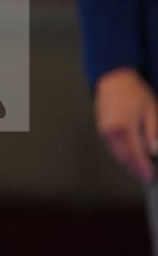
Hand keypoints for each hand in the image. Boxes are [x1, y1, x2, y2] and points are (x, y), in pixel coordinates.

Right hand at [95, 67, 157, 181]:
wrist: (114, 78)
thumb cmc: (134, 92)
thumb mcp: (151, 110)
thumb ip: (153, 132)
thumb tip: (154, 151)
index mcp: (124, 128)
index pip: (136, 154)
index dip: (144, 168)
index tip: (150, 176)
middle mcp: (111, 132)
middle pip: (124, 158)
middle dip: (136, 169)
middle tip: (146, 176)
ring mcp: (104, 131)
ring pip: (117, 154)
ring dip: (128, 163)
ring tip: (139, 169)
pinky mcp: (102, 129)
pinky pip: (112, 147)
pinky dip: (122, 154)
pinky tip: (130, 155)